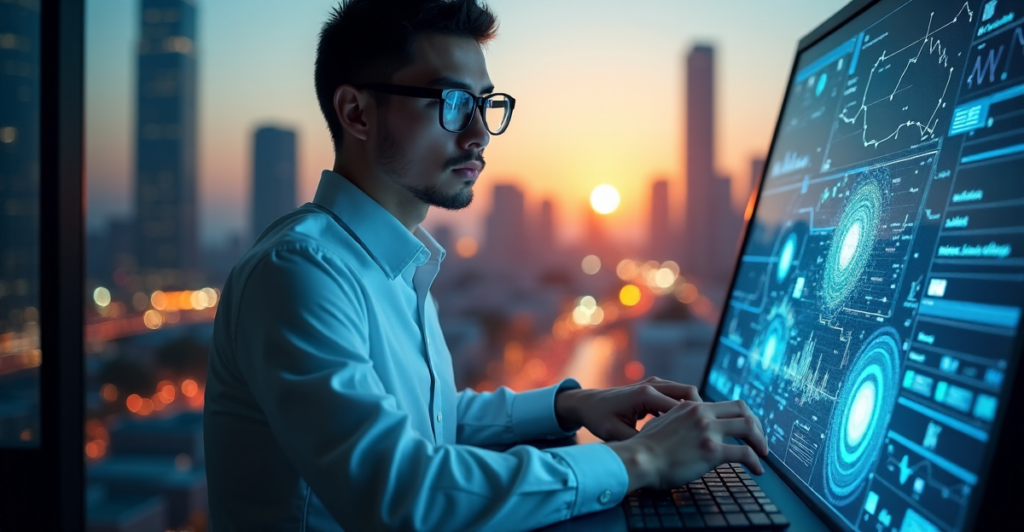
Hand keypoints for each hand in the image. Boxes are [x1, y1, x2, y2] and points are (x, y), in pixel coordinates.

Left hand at [554, 377, 701, 440]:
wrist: (587, 403)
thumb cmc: (599, 418)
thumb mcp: (615, 434)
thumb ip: (638, 442)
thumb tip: (659, 455)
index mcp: (645, 395)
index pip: (680, 407)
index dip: (695, 422)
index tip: (704, 438)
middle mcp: (652, 385)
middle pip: (689, 393)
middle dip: (700, 411)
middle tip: (707, 432)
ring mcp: (653, 383)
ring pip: (684, 392)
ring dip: (693, 408)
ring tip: (700, 429)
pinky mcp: (652, 387)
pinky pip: (676, 394)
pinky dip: (683, 406)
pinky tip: (685, 425)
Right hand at [606, 400, 768, 491]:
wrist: (639, 459)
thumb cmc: (645, 447)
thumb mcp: (662, 422)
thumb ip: (679, 421)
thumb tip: (686, 428)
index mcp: (691, 406)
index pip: (727, 404)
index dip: (742, 416)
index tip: (746, 428)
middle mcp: (702, 414)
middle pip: (743, 410)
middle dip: (757, 425)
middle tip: (759, 440)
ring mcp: (708, 431)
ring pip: (749, 427)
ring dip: (760, 441)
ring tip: (762, 453)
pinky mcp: (712, 451)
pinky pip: (744, 453)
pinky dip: (755, 462)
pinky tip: (757, 469)